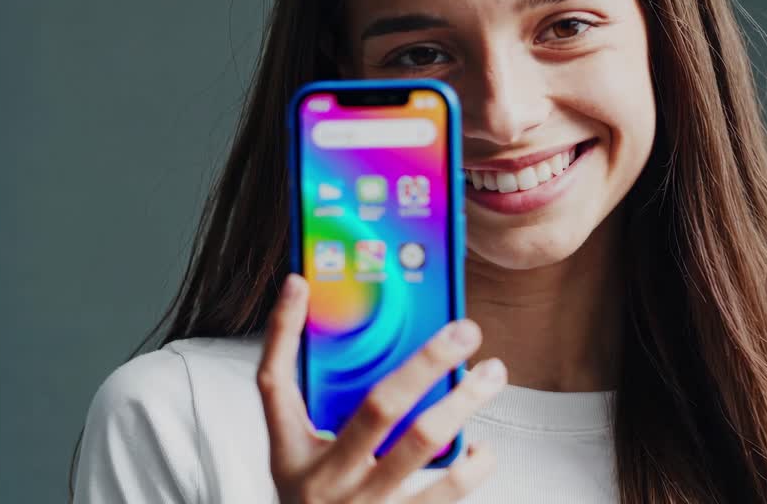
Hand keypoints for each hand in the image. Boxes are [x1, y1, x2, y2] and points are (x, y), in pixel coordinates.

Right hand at [257, 273, 505, 502]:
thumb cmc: (315, 499)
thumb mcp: (296, 459)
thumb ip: (312, 404)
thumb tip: (327, 328)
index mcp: (290, 453)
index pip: (274, 383)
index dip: (281, 332)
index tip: (300, 284)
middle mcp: (326, 480)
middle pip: (378, 406)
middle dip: (427, 361)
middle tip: (464, 330)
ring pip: (422, 442)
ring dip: (464, 402)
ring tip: (492, 373)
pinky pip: (448, 491)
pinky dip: (473, 464)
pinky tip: (481, 447)